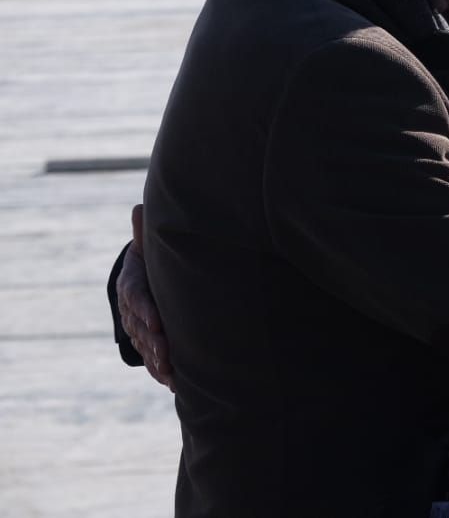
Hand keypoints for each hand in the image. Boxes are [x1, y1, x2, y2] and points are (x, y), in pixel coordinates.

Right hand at [118, 204, 172, 389]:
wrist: (142, 283)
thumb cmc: (151, 261)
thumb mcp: (147, 248)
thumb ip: (144, 233)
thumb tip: (139, 206)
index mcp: (131, 286)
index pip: (136, 300)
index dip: (145, 311)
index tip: (157, 321)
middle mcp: (131, 312)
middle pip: (141, 330)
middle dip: (155, 343)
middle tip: (168, 354)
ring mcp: (138, 331)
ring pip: (146, 349)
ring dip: (159, 363)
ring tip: (173, 373)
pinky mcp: (148, 344)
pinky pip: (152, 361)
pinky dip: (163, 373)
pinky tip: (176, 384)